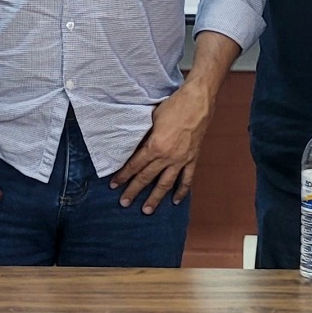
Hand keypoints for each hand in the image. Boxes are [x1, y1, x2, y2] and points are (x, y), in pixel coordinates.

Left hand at [109, 86, 214, 213]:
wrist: (197, 102)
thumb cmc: (172, 106)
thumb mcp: (151, 120)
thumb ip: (144, 136)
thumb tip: (134, 147)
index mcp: (154, 146)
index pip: (135, 165)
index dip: (123, 176)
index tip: (114, 185)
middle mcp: (167, 157)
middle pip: (147, 178)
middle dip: (134, 191)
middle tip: (124, 203)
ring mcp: (181, 160)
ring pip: (166, 183)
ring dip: (156, 198)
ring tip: (147, 210)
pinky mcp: (193, 158)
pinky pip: (187, 179)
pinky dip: (181, 191)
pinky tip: (175, 201)